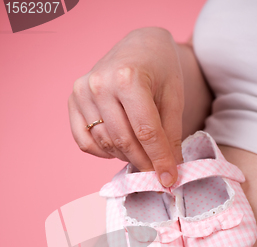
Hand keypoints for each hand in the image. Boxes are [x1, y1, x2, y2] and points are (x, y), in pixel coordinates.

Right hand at [68, 27, 183, 186]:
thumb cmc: (160, 70)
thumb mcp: (173, 98)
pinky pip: (85, 142)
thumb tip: (170, 171)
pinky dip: (103, 152)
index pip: (146, 131)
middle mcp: (99, 84)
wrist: (139, 47)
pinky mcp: (73, 102)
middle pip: (124, 141)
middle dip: (144, 163)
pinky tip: (120, 148)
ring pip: (105, 143)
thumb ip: (171, 135)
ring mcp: (82, 93)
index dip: (159, 159)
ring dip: (126, 157)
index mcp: (127, 78)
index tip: (169, 179)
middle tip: (157, 174)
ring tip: (142, 155)